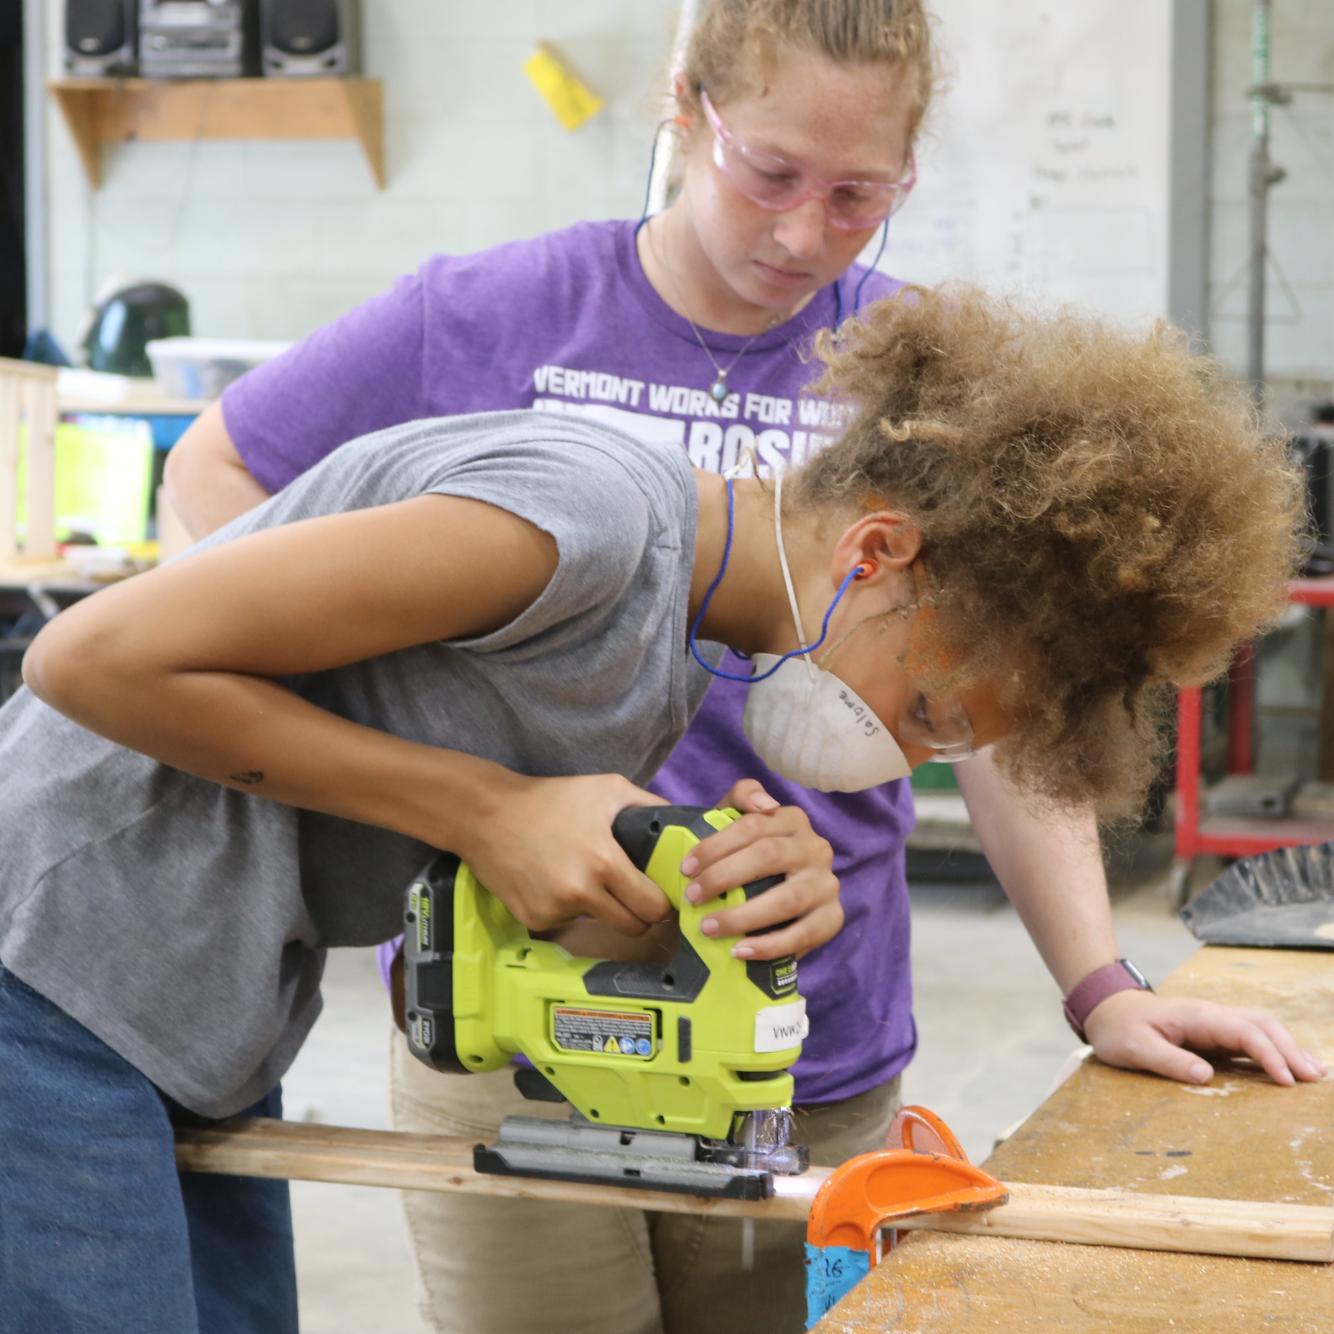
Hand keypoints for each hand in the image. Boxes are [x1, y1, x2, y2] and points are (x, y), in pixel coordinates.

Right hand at [454, 772, 670, 935]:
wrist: (486, 814)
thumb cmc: (550, 798)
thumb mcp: (606, 788)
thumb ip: (649, 804)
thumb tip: (681, 823)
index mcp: (604, 863)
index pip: (652, 907)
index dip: (661, 904)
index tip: (659, 896)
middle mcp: (581, 893)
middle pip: (632, 928)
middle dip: (638, 915)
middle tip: (633, 898)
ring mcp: (555, 911)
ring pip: (598, 925)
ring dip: (600, 910)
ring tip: (584, 878)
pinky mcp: (534, 920)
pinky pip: (566, 924)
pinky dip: (567, 909)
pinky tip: (554, 881)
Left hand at [679, 779, 841, 960]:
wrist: (777, 900)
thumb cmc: (749, 857)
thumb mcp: (740, 822)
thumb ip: (742, 798)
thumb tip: (763, 803)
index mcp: (793, 820)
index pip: (753, 824)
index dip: (716, 845)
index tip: (686, 868)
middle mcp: (816, 848)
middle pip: (768, 856)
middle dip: (723, 877)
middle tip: (691, 897)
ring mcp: (827, 884)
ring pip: (786, 899)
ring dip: (742, 916)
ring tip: (708, 928)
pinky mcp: (833, 918)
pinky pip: (803, 934)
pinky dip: (768, 946)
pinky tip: (739, 951)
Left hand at [1083, 988, 1326, 1086]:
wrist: (1107, 1009)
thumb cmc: (1119, 1028)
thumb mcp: (1134, 1047)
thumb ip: (1168, 1060)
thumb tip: (1206, 1076)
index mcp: (1197, 1017)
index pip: (1244, 1032)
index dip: (1268, 1055)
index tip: (1286, 1081)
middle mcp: (1211, 1014)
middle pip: (1262, 1025)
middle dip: (1290, 1049)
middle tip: (1314, 1078)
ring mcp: (1214, 1021)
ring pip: (1261, 1027)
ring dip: (1288, 1047)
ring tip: (1314, 1072)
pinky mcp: (1213, 1032)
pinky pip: (1250, 1036)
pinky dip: (1274, 1049)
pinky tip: (1288, 1065)